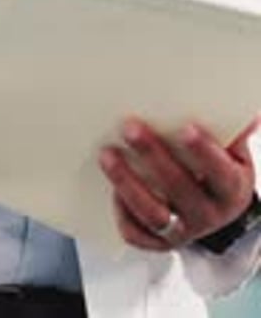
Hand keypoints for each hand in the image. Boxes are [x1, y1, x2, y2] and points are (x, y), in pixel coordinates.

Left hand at [99, 116, 258, 250]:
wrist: (215, 209)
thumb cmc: (220, 169)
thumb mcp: (233, 150)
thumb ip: (232, 129)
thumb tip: (246, 110)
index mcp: (231, 190)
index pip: (221, 173)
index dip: (204, 152)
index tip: (186, 128)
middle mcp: (208, 215)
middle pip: (180, 189)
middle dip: (153, 156)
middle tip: (131, 127)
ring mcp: (183, 231)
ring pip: (154, 214)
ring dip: (127, 182)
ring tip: (107, 155)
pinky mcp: (159, 242)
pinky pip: (137, 234)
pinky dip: (122, 213)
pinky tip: (111, 189)